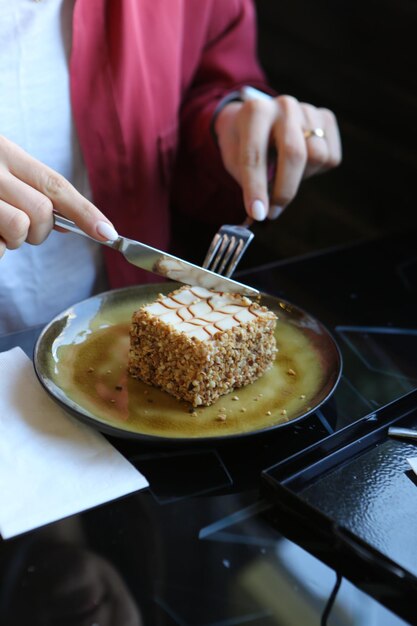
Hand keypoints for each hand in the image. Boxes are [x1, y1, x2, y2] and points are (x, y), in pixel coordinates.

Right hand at [0, 135, 117, 258]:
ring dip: (15, 241)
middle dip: (40, 231)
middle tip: (23, 230)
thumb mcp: (2, 170)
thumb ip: (33, 190)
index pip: (56, 185)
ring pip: (20, 228)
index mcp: (7, 154)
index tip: (108, 233)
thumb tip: (69, 224)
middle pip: (43, 210)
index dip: (86, 212)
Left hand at [214, 93, 341, 220]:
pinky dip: (315, 170)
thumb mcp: (234, 158)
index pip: (255, 155)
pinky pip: (330, 158)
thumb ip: (247, 182)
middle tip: (273, 212)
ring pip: (317, 157)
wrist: (257, 117)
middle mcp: (284, 106)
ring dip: (300, 178)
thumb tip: (262, 214)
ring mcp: (308, 110)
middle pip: (294, 154)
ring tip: (285, 176)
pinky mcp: (326, 119)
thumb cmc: (242, 142)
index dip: (256, 188)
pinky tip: (300, 164)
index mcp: (255, 111)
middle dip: (284, 190)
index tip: (258, 213)